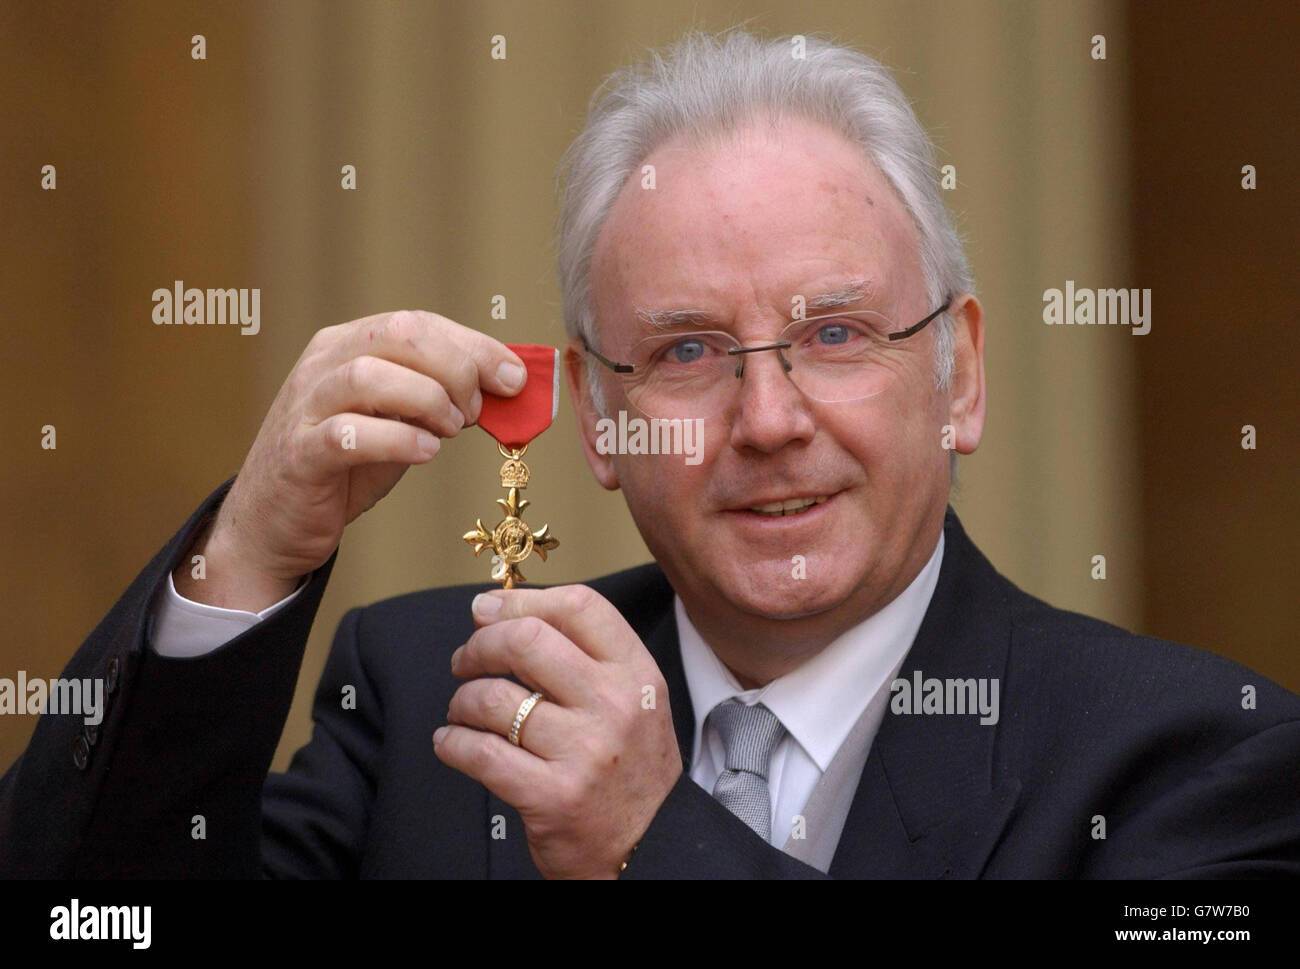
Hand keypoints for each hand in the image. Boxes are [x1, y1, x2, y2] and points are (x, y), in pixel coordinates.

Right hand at [175, 310, 525, 609]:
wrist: (275, 521)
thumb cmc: (346, 466)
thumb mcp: (401, 422)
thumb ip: (442, 399)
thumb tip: (506, 387)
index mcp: (349, 344)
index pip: (419, 323)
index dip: (475, 347)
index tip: (514, 379)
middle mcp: (324, 363)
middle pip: (399, 335)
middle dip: (455, 369)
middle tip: (474, 412)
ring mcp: (306, 406)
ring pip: (370, 376)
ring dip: (427, 401)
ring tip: (448, 431)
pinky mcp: (300, 454)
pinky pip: (349, 434)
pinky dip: (398, 440)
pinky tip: (425, 452)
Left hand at [433, 584, 683, 878]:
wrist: (649, 848)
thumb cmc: (630, 767)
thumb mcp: (633, 699)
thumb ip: (583, 655)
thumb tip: (499, 613)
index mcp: (636, 672)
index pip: (578, 606)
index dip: (521, 600)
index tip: (489, 609)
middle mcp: (614, 704)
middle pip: (525, 640)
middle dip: (479, 645)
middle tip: (466, 659)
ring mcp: (584, 751)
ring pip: (493, 698)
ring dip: (461, 700)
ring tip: (463, 710)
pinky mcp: (551, 795)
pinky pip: (479, 753)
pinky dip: (452, 742)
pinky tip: (452, 742)